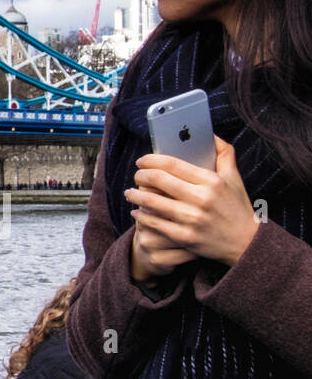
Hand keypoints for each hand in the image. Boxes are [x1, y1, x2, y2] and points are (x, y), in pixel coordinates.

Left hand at [125, 136, 259, 268]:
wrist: (248, 244)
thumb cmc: (238, 207)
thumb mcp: (234, 179)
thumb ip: (224, 153)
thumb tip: (210, 134)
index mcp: (211, 182)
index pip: (171, 164)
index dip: (150, 159)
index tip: (142, 161)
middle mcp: (201, 199)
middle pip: (157, 180)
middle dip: (140, 176)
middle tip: (136, 175)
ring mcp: (192, 219)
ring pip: (151, 201)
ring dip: (135, 195)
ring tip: (129, 193)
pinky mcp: (185, 237)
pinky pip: (154, 223)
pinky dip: (141, 216)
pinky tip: (137, 212)